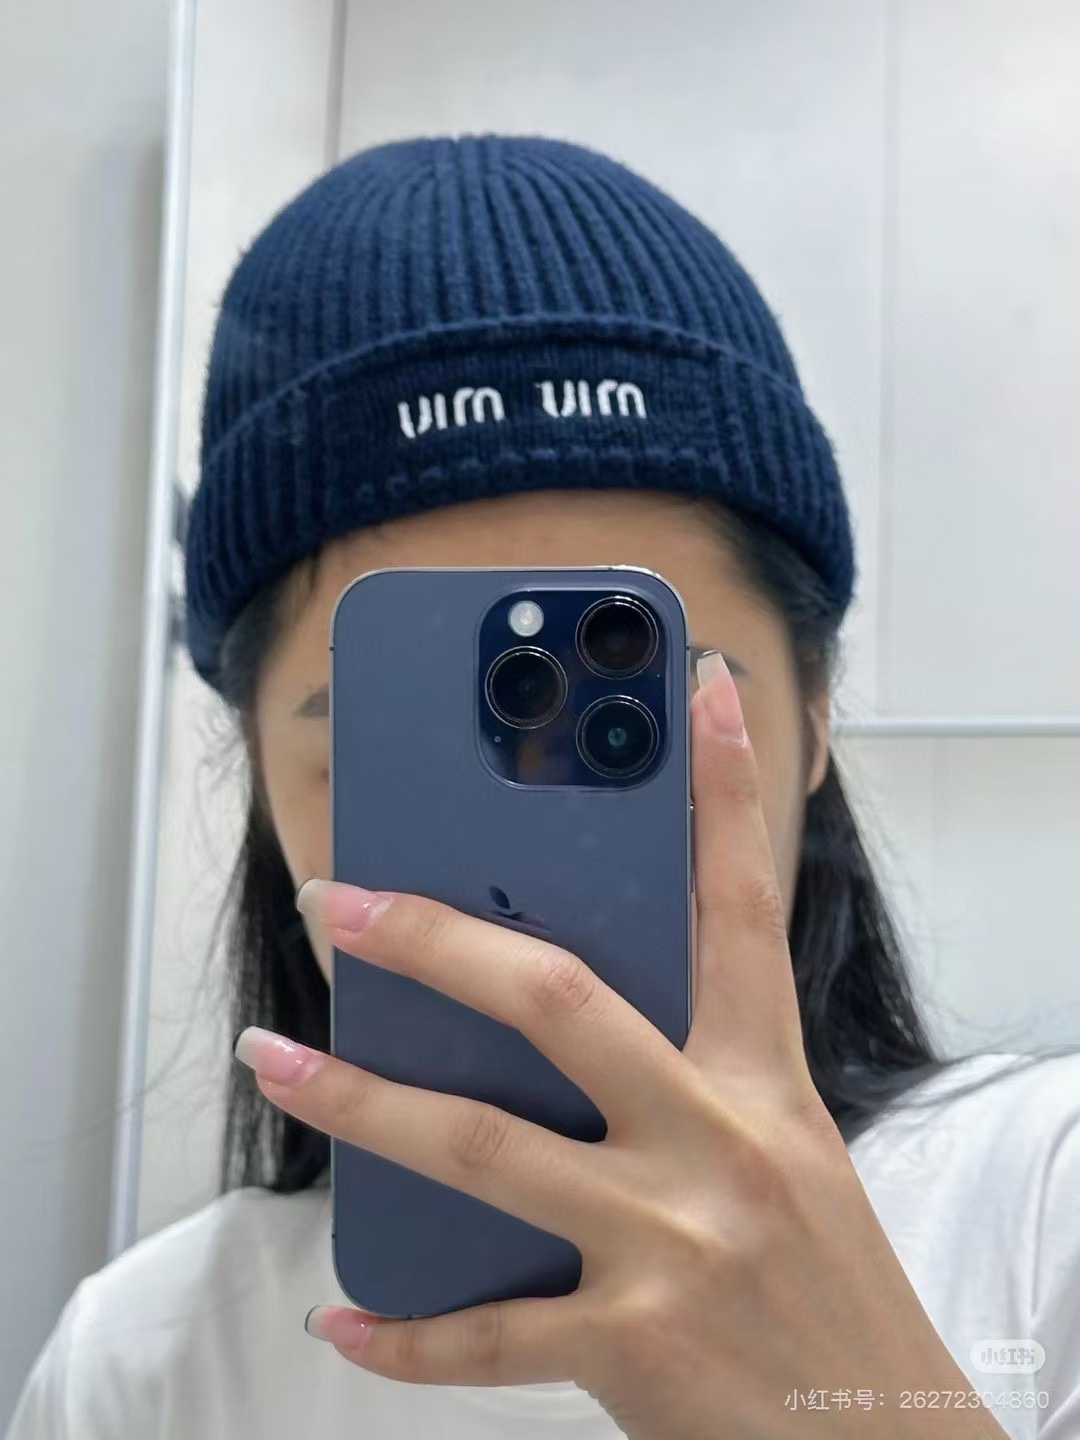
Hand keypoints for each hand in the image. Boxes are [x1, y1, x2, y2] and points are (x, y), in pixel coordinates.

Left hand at [236, 653, 1006, 1439]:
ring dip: (359, 1099)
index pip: (743, 907)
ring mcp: (670, 1246)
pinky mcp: (633, 1351)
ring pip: (480, 1147)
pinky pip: (485, 1337)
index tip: (705, 692)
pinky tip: (342, 1311)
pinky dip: (404, 1331)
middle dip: (436, 935)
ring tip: (278, 1060)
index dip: (726, 792)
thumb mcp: (786, 1155)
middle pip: (557, 998)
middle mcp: (717, 1145)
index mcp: (766, 1084)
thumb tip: (551, 1020)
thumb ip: (688, 1078)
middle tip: (342, 898)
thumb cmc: (830, 1289)